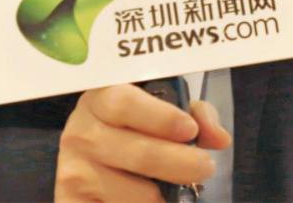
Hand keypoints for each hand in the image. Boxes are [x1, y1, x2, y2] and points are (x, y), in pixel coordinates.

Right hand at [54, 83, 231, 202]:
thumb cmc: (134, 128)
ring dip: (162, 197)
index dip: (161, 118)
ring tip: (171, 190)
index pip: (124, 103)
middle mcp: (79, 133)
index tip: (190, 130)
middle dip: (178, 163)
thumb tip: (220, 138)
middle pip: (136, 152)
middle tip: (205, 167)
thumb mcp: (162, 110)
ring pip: (133, 194)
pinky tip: (153, 201)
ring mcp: (73, 172)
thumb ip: (194, 115)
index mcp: (100, 99)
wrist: (93, 158)